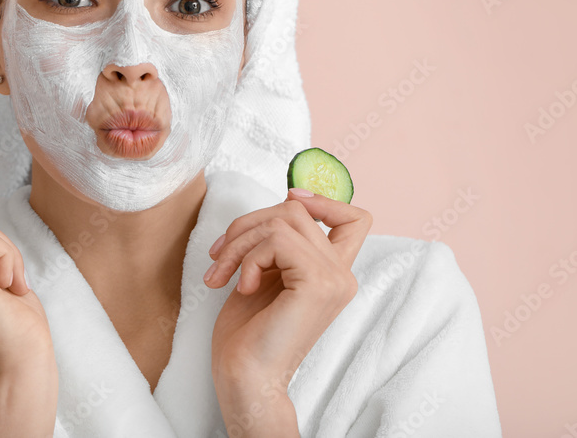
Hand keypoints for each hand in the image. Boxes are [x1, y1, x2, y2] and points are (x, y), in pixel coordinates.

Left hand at [205, 190, 372, 401]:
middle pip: (298, 211)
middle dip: (248, 224)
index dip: (323, 199)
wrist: (245, 378)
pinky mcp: (318, 283)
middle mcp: (342, 275)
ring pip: (283, 220)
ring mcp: (335, 278)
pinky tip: (242, 287)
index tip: (288, 201)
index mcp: (333, 273)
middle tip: (220, 256)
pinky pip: (277, 239)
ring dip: (240, 242)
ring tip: (223, 273)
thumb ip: (280, 243)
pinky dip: (248, 257)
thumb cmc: (247, 334)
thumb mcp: (265, 274)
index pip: (355, 218)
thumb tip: (287, 201)